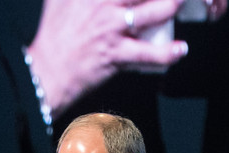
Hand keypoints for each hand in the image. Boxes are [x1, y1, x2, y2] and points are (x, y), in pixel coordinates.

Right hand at [27, 0, 192, 118]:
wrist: (47, 69)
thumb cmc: (54, 35)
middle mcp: (103, 5)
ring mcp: (112, 28)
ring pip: (153, 13)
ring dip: (172, 6)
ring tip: (181, 3)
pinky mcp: (117, 53)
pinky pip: (150, 54)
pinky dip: (169, 53)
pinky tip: (180, 49)